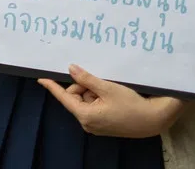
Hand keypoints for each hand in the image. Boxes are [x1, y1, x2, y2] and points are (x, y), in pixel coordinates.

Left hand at [39, 65, 184, 138]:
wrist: (153, 119)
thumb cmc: (130, 103)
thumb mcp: (107, 88)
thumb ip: (86, 79)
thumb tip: (71, 70)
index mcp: (85, 115)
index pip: (64, 98)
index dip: (52, 87)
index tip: (41, 78)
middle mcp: (87, 123)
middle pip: (76, 98)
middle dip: (84, 87)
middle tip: (100, 81)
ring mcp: (95, 125)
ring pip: (86, 101)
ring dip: (93, 92)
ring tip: (110, 90)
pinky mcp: (103, 125)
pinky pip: (94, 107)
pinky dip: (98, 98)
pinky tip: (112, 96)